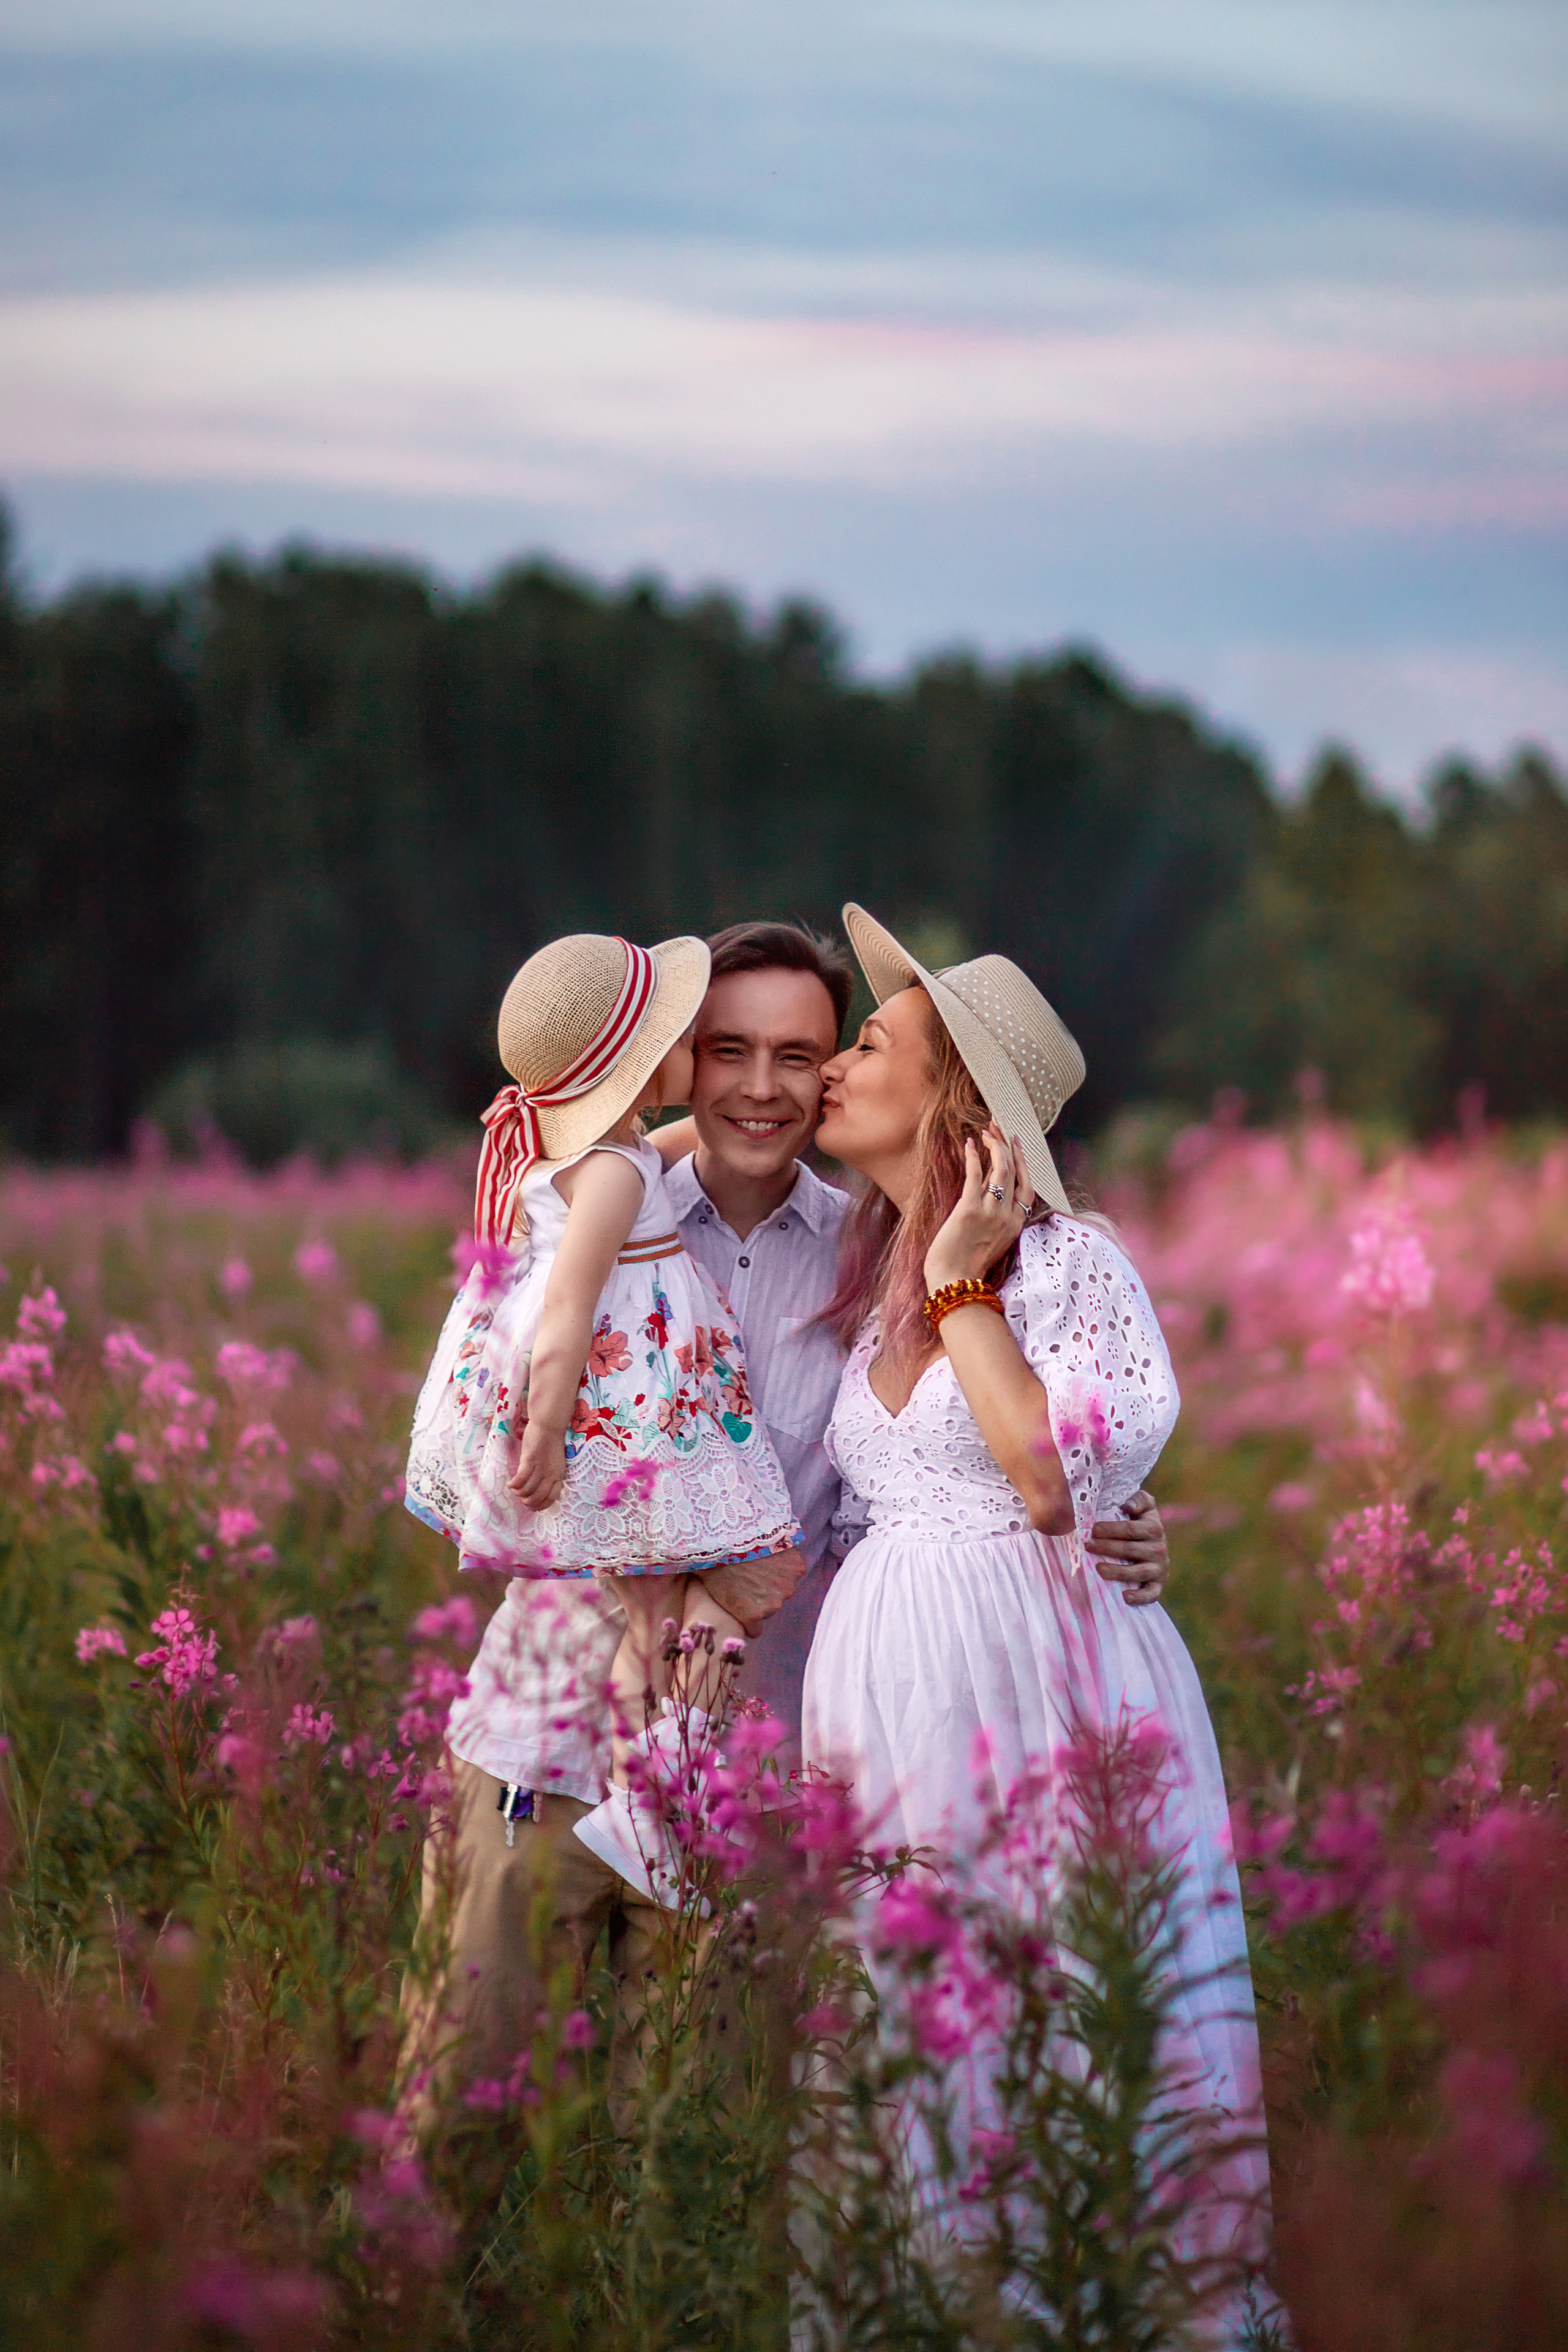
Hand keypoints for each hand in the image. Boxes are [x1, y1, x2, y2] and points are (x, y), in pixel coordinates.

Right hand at [508, 1420, 566, 1509]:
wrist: (549, 1424)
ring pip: (528, 1490)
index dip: (540, 1506)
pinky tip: (509, 1484)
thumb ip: (547, 1475)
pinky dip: (514, 1484)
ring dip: (518, 1493)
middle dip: (527, 1502)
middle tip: (520, 1498)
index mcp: (559, 1475)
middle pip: (538, 1497)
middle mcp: (551, 1474)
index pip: (551, 1498)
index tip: (531, 1506)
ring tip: (513, 1489)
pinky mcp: (530, 1459)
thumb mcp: (554, 1462)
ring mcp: (541, 1467)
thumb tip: (535, 1489)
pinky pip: (520, 1478)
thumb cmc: (550, 1443)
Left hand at [923, 1121, 1033, 1292]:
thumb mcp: (991, 1236)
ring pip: (1000, 1170)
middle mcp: (1008, 1216)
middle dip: (1007, 1146)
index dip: (1023, 1162)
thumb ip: (995, 1211)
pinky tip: (970, 1144)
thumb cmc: (967, 1262)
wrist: (954, 1281)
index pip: (1028, 1187)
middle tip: (999, 1128)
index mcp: (1016, 1224)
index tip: (1016, 1144)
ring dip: (995, 1146)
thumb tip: (989, 1182)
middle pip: (1015, 1172)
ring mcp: (991, 1213)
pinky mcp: (969, 1210)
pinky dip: (973, 1157)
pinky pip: (975, 1176)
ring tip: (987, 1132)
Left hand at [1085, 1489, 1169, 1607]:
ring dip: (1118, 1571)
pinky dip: (1140, 1597)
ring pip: (1138, 1572)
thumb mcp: (1144, 1506)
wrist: (1154, 1543)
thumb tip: (1127, 1505)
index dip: (1111, 1529)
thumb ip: (1138, 1499)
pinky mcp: (1158, 1584)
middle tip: (1088, 1546)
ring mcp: (1159, 1568)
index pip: (1131, 1529)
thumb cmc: (1141, 1522)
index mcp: (1154, 1528)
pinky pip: (1151, 1593)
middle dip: (1108, 1548)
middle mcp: (1159, 1548)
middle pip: (1131, 1550)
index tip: (1093, 1529)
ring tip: (1099, 1569)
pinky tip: (1124, 1596)